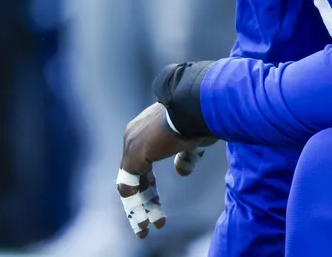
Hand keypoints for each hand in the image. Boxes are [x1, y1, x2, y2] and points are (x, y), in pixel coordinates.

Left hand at [117, 103, 214, 238]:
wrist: (196, 103)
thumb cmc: (201, 116)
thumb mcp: (194, 141)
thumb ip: (186, 157)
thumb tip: (181, 172)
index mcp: (147, 128)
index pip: (143, 163)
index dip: (151, 186)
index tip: (158, 203)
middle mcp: (134, 135)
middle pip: (136, 175)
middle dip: (146, 200)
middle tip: (154, 221)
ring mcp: (132, 144)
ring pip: (132, 183)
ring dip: (140, 208)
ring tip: (148, 228)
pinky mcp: (135, 154)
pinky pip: (130, 186)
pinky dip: (138, 206)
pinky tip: (146, 221)